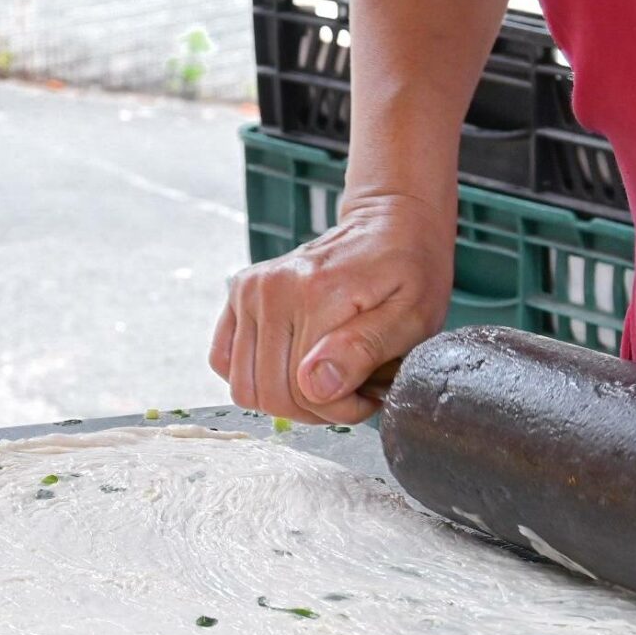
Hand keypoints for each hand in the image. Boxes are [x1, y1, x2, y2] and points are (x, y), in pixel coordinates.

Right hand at [210, 189, 452, 424]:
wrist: (389, 225)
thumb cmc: (409, 273)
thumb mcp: (412, 316)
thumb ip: (365, 350)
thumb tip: (315, 386)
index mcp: (318, 294)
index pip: (306, 391)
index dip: (341, 409)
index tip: (369, 396)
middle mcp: (273, 289)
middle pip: (273, 393)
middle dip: (315, 408)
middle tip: (350, 391)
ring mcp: (249, 289)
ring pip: (247, 387)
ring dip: (286, 398)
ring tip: (325, 380)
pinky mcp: (239, 292)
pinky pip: (223, 360)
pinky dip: (255, 377)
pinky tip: (292, 367)